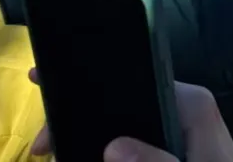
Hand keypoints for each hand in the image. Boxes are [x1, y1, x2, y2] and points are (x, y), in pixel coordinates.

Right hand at [30, 72, 232, 160]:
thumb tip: (114, 146)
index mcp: (190, 103)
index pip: (134, 79)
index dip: (92, 90)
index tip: (53, 102)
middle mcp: (183, 106)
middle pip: (122, 101)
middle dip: (81, 119)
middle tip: (43, 147)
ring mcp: (178, 125)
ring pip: (124, 123)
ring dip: (89, 136)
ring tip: (53, 150)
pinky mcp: (172, 143)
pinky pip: (136, 138)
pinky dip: (108, 149)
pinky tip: (79, 154)